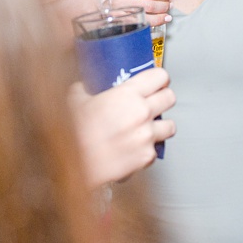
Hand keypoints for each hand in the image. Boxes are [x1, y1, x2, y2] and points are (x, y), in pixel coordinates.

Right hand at [72, 67, 175, 186]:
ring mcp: (147, 136)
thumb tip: (85, 88)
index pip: (160, 76)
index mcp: (127, 94)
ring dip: (160, 126)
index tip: (156, 82)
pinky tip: (134, 149)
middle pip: (170, 98)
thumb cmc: (72, 135)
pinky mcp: (146, 156)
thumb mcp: (74, 102)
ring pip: (170, 126)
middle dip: (162, 99)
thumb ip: (85, 90)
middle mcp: (142, 113)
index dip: (158, 79)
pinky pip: (155, 150)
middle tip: (153, 103)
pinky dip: (147, 150)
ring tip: (146, 128)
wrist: (73, 166)